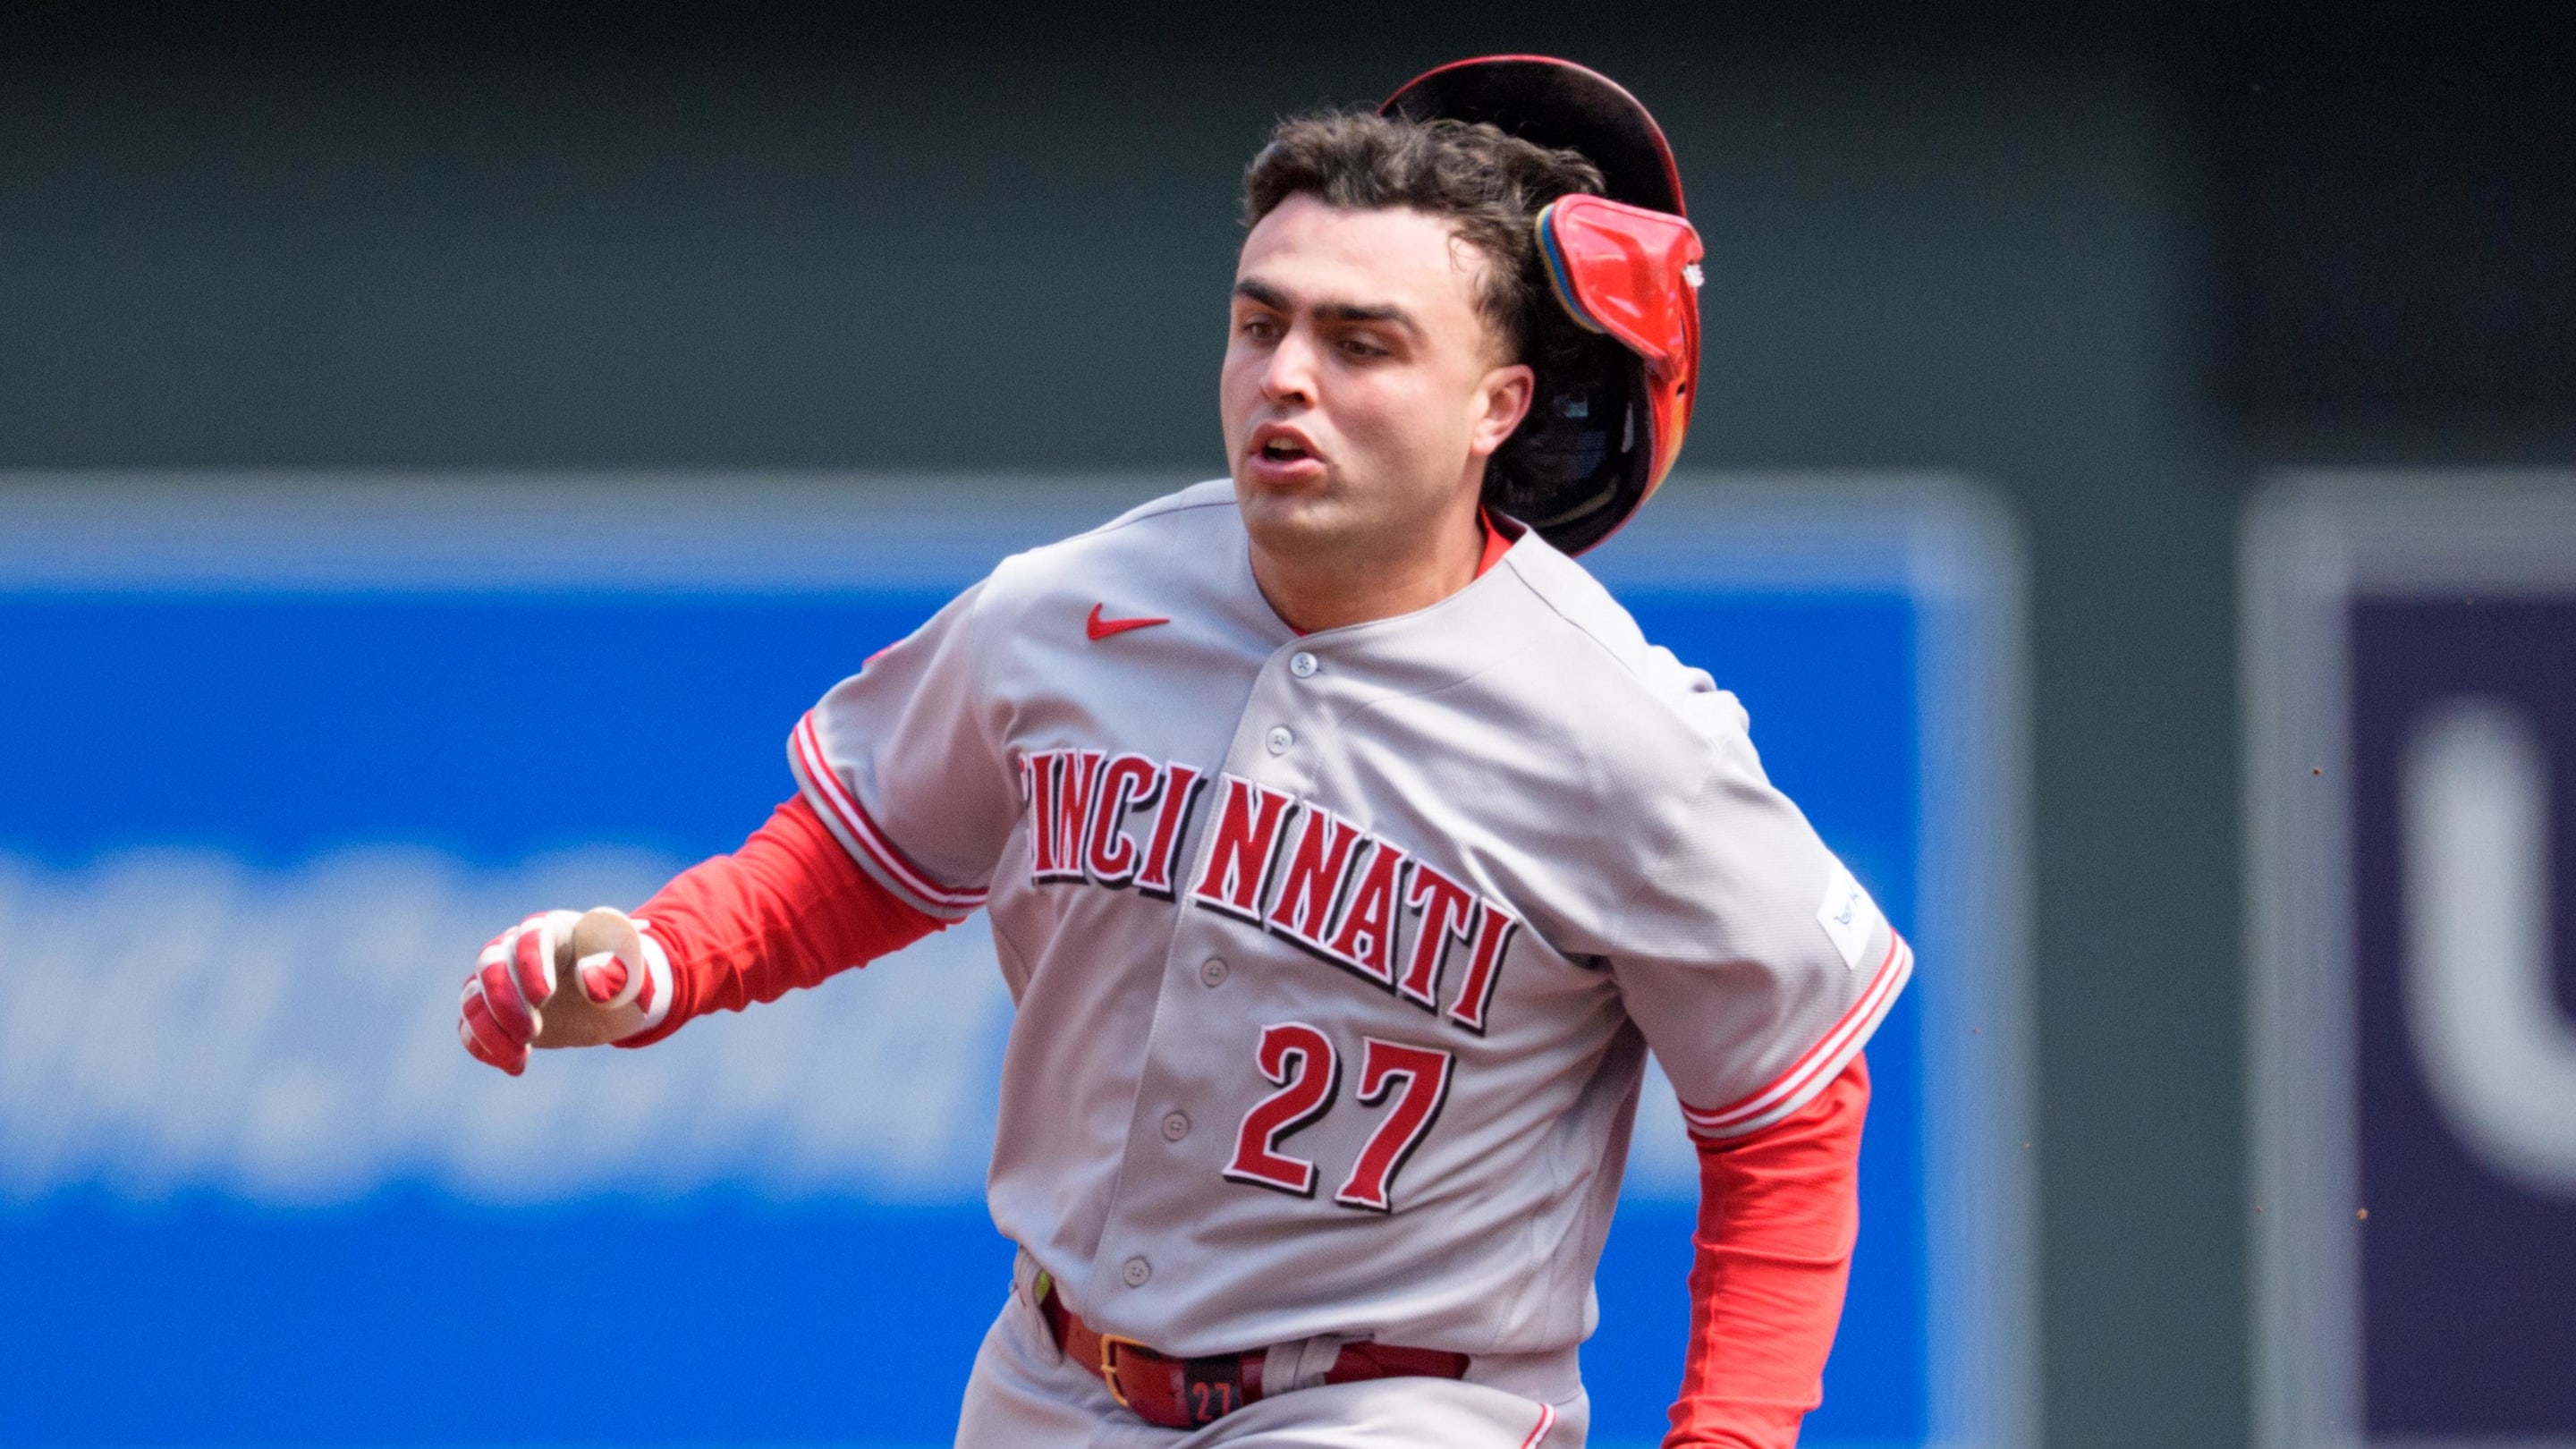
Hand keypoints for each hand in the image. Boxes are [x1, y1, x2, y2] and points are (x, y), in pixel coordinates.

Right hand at [457, 907, 666, 1074]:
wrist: (616, 1004)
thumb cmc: (628, 980)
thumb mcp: (635, 977)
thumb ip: (618, 974)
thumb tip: (589, 980)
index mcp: (558, 929)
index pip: (533, 935)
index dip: (532, 963)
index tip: (544, 996)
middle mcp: (520, 948)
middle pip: (491, 964)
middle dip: (504, 1001)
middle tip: (532, 1033)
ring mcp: (503, 980)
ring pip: (472, 997)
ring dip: (489, 1030)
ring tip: (519, 1061)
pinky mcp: (494, 1011)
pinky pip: (470, 1026)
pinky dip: (483, 1047)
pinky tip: (513, 1065)